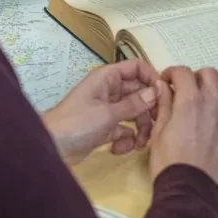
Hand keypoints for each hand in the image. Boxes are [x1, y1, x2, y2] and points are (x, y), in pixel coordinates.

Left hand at [42, 60, 159, 164]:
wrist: (53, 147)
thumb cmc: (77, 123)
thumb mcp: (108, 113)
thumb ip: (134, 103)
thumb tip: (156, 92)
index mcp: (108, 77)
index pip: (137, 67)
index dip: (152, 78)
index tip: (164, 96)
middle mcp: (109, 90)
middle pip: (139, 93)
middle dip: (148, 109)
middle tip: (157, 125)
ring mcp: (107, 109)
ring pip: (134, 113)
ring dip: (140, 128)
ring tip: (139, 144)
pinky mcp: (105, 128)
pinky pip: (124, 130)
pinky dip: (125, 140)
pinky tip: (118, 150)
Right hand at [148, 66, 217, 194]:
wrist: (192, 193)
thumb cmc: (169, 162)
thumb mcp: (158, 132)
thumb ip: (164, 104)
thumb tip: (163, 86)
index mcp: (191, 101)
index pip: (184, 72)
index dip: (172, 73)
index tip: (165, 82)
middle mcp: (215, 105)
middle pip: (210, 75)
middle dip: (195, 78)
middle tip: (184, 92)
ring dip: (208, 101)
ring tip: (196, 121)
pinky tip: (208, 140)